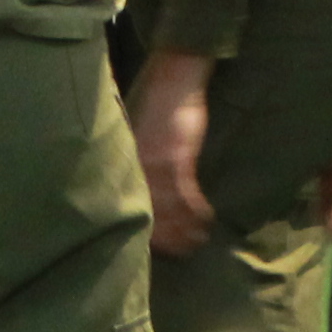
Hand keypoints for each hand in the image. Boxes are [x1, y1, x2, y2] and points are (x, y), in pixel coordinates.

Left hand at [130, 51, 216, 258]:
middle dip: (168, 236)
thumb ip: (140, 163)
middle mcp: (137, 169)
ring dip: (186, 228)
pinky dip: (196, 210)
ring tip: (197, 241)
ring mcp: (156, 164)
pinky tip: (205, 219)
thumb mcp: (138, 137)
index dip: (147, 230)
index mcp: (127, 165)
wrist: (171, 80)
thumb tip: (142, 188)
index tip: (158, 246)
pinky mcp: (176, 157)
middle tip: (182, 251)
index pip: (133, 207)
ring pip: (169, 209)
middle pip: (150, 214)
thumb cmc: (156, 107)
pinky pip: (186, 194)